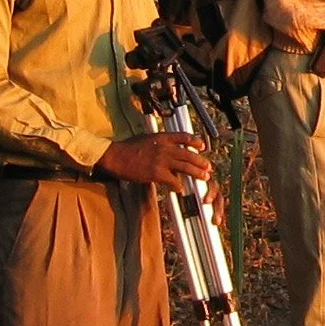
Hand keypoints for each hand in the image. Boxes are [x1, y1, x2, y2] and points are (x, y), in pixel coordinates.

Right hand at [95, 132, 209, 190]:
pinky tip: (180, 189)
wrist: (116, 156)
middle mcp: (165, 148)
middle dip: (201, 161)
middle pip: (189, 154)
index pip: (184, 137)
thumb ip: (159, 141)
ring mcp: (162, 161)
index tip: (202, 146)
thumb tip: (168, 146)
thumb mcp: (147, 138)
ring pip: (186, 167)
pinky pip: (173, 181)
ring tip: (204, 177)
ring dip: (197, 173)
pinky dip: (179, 186)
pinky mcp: (157, 173)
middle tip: (208, 166)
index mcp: (163, 138)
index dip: (196, 141)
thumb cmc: (128, 148)